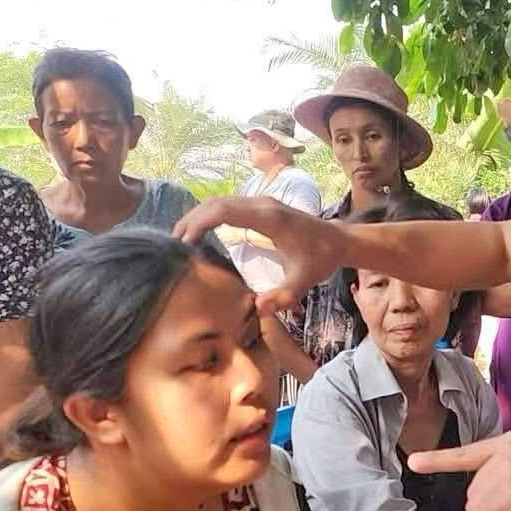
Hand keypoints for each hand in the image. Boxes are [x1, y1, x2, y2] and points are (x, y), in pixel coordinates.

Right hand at [174, 197, 343, 314]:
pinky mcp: (262, 207)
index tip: (183, 242)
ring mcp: (262, 203)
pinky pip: (229, 205)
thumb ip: (284, 296)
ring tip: (180, 237)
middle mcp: (262, 204)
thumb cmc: (321, 259)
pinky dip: (210, 214)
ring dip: (199, 215)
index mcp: (268, 217)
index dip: (199, 222)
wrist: (339, 241)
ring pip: (221, 201)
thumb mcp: (304, 281)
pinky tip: (201, 231)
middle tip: (172, 242)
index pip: (224, 211)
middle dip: (191, 219)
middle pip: (217, 203)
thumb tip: (258, 309)